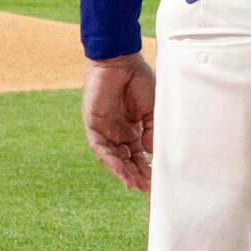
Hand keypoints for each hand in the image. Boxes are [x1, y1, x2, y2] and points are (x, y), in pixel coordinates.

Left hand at [83, 53, 156, 191]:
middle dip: (136, 174)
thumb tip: (152, 153)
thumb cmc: (140, 80)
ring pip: (112, 157)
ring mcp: (105, 129)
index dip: (147, 167)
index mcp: (134, 128)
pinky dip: (110, 160)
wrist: (121, 61)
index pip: (139, 154)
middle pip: (126, 159)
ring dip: (123, 172)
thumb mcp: (153, 109)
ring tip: (135, 185)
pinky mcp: (93, 125)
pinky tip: (121, 171)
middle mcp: (118, 132)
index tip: (157, 181)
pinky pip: (100, 148)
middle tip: (146, 188)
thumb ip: (152, 131)